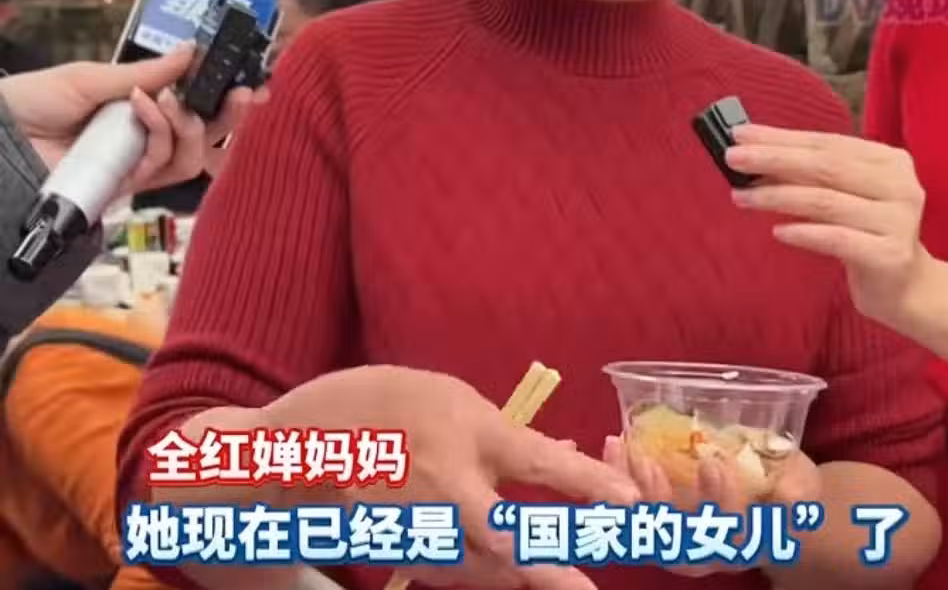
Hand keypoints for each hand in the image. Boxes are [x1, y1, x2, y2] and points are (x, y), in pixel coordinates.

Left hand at [0, 46, 265, 192]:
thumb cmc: (30, 104)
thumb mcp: (92, 77)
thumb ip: (146, 72)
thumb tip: (192, 52)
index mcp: (139, 111)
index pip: (193, 108)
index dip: (225, 100)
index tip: (253, 83)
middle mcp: (143, 140)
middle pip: (204, 138)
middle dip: (230, 117)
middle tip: (245, 94)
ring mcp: (135, 165)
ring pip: (190, 155)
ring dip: (189, 124)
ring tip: (170, 100)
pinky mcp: (124, 185)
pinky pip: (161, 164)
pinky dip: (161, 132)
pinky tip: (145, 107)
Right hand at [264, 365, 640, 589]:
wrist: (300, 439)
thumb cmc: (381, 401)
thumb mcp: (447, 396)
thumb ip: (502, 432)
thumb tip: (567, 453)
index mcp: (468, 428)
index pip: (540, 460)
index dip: (589, 484)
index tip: (629, 502)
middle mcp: (449, 480)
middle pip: (511, 538)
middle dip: (551, 568)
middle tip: (585, 588)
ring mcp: (420, 519)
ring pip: (483, 567)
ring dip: (520, 577)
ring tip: (563, 585)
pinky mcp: (399, 548)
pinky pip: (450, 571)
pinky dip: (481, 575)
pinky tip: (505, 576)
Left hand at [603, 435, 820, 576]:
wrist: (773, 499)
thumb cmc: (789, 489)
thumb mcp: (801, 486)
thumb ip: (795, 491)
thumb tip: (785, 497)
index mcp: (744, 543)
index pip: (728, 537)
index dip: (718, 505)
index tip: (713, 464)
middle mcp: (708, 549)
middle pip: (678, 543)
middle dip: (660, 504)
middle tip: (649, 462)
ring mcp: (679, 536)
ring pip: (646, 528)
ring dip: (629, 490)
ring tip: (623, 448)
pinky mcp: (655, 517)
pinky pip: (630, 507)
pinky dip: (618, 478)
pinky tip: (614, 442)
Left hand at [723, 124, 932, 323]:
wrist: (905, 287)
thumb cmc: (863, 233)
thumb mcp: (840, 196)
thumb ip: (807, 175)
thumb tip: (751, 156)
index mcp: (888, 161)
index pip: (826, 143)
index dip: (781, 137)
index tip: (740, 134)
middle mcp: (899, 185)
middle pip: (825, 166)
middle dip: (773, 159)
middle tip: (732, 158)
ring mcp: (899, 221)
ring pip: (826, 202)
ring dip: (776, 197)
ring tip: (740, 196)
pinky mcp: (891, 256)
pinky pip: (838, 239)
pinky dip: (804, 232)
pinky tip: (777, 231)